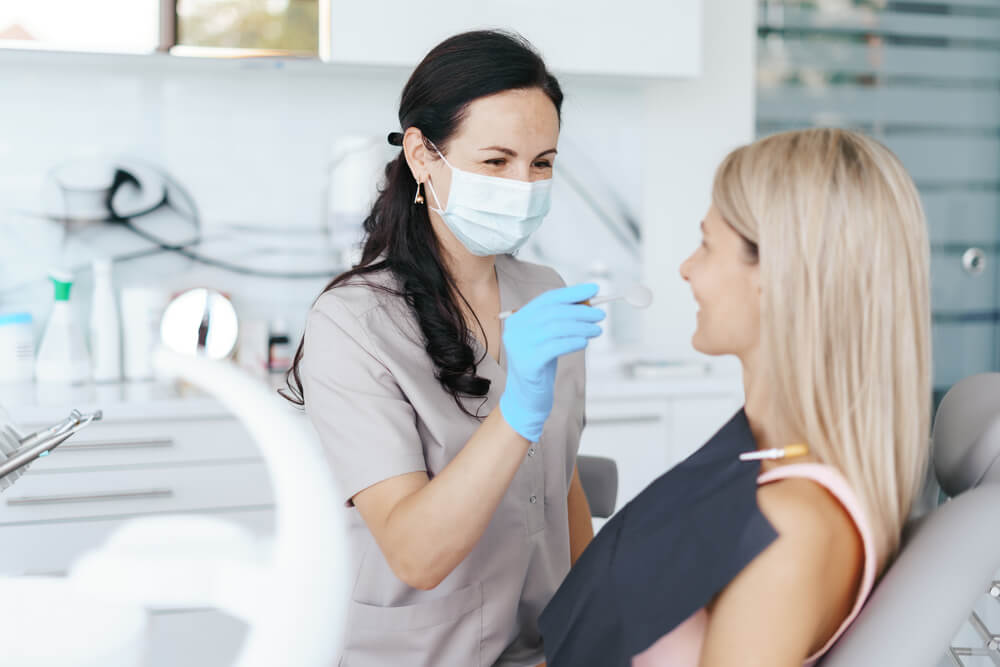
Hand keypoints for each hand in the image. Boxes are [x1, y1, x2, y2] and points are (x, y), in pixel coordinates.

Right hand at [499, 283, 603, 441]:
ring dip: (581, 326)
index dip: (572, 293)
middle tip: (600, 315)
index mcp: (519, 319)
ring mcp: (519, 346)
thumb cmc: (540, 367)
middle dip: (581, 311)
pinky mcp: (527, 363)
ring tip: (597, 330)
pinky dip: (573, 341)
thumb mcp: (548, 340)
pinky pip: (555, 346)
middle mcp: (515, 330)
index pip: (548, 299)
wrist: (525, 399)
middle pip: (554, 312)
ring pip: (556, 328)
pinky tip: (585, 342)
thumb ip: (561, 322)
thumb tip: (588, 303)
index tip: (594, 290)